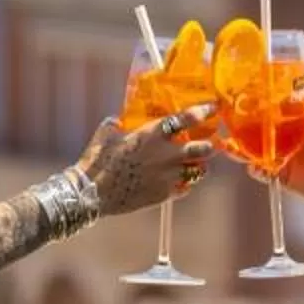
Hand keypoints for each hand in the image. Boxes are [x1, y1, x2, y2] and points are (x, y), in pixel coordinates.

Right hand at [75, 105, 216, 215]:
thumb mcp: (105, 135)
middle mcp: (167, 154)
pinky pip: (185, 188)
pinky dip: (184, 184)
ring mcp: (168, 176)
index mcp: (153, 135)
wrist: (91, 193)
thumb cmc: (96, 161)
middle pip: (204, 148)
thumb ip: (116, 125)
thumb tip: (119, 121)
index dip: (203, 112)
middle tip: (209, 144)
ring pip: (199, 170)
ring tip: (194, 165)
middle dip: (209, 145)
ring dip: (198, 166)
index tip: (212, 109)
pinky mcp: (164, 194)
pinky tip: (178, 182)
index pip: (187, 118)